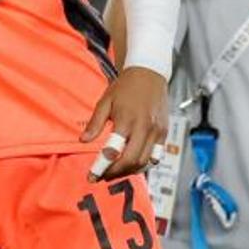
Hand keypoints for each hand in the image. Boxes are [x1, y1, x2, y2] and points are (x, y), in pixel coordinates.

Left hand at [80, 66, 168, 180]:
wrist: (149, 73)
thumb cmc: (125, 86)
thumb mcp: (105, 100)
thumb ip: (95, 122)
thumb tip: (83, 140)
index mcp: (126, 119)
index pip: (113, 150)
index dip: (102, 166)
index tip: (92, 176)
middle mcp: (144, 127)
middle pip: (130, 161)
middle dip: (115, 173)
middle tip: (102, 176)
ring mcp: (156, 131)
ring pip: (144, 162)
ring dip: (129, 171)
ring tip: (115, 171)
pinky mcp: (164, 133)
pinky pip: (156, 156)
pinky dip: (144, 164)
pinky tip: (132, 164)